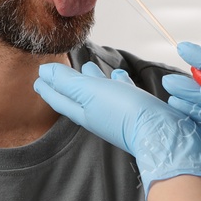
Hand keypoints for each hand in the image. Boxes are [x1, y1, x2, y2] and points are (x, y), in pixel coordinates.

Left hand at [34, 61, 200, 192]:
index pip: (59, 98)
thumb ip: (67, 83)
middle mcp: (98, 113)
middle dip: (67, 83)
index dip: (48, 87)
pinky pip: (122, 92)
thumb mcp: (90, 93)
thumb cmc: (125, 113)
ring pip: (100, 92)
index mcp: (83, 111)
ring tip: (89, 66)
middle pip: (77, 95)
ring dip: (92, 79)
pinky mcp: (136, 110)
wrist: (161, 134)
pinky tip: (120, 75)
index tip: (38, 78)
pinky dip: (118, 82)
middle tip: (57, 73)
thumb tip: (44, 73)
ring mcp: (117, 113)